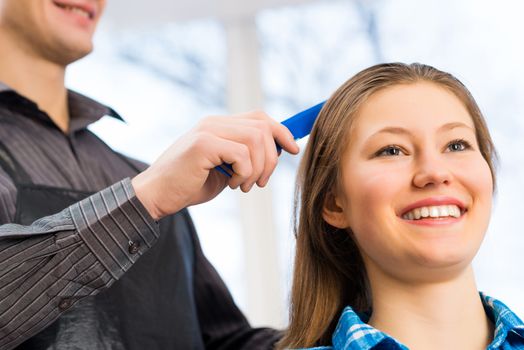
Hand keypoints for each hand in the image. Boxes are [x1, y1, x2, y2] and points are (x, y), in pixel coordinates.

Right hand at [131, 111, 298, 219]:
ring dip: (257, 169)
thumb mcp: (224, 168)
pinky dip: (244, 173)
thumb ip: (245, 156)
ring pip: (256, 140)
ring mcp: (207, 130)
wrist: (157, 195)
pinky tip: (232, 185)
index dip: (281, 131)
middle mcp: (214, 122)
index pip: (259, 117)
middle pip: (262, 127)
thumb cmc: (189, 184)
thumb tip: (276, 151)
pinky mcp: (203, 144)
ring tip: (244, 186)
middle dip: (271, 158)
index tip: (294, 148)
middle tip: (261, 182)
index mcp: (219, 125)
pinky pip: (242, 154)